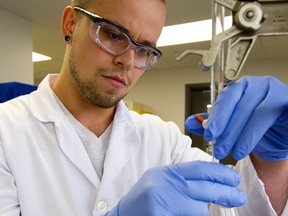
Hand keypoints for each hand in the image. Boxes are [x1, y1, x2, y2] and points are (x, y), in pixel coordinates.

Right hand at [105, 161, 245, 215]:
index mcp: (165, 173)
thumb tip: (211, 181)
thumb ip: (181, 179)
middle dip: (226, 193)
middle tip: (238, 196)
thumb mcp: (160, 181)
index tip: (233, 177)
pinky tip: (187, 214)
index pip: (198, 169)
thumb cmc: (143, 200)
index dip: (219, 172)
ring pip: (199, 210)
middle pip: (204, 189)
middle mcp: (165, 186)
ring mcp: (163, 204)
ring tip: (194, 210)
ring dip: (201, 212)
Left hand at [185, 76, 287, 160]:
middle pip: (242, 106)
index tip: (209, 134)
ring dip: (244, 136)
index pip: (227, 98)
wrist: (280, 132)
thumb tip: (190, 122)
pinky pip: (277, 116)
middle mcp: (260, 85)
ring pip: (260, 113)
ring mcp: (278, 93)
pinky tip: (250, 148)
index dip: (218, 117)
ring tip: (234, 153)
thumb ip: (212, 122)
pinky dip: (261, 134)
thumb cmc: (254, 124)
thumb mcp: (231, 123)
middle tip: (219, 149)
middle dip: (228, 130)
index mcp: (242, 86)